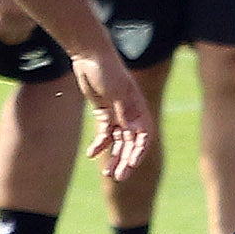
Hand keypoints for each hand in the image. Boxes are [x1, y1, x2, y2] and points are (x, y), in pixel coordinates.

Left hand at [72, 45, 152, 181]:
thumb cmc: (107, 70)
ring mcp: (118, 114)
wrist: (90, 56)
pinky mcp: (104, 113)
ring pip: (118, 142)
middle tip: (119, 177)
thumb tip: (134, 132)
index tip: (131, 164)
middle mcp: (131, 114)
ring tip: (107, 173)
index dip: (139, 152)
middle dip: (126, 161)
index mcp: (139, 109)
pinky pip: (104, 134)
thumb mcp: (116, 91)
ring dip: (114, 157)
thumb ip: (124, 111)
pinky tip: (91, 153)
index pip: (144, 136)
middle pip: (131, 143)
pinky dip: (99, 144)